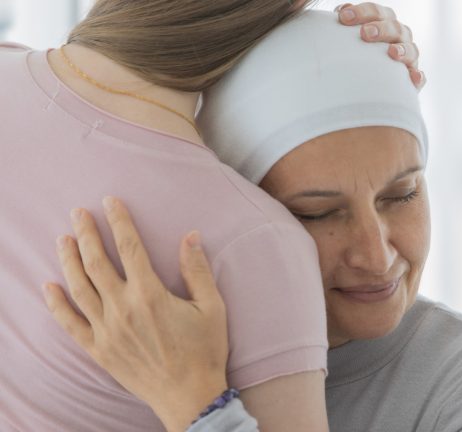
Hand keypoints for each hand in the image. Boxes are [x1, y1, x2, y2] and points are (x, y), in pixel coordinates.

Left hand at [43, 197, 227, 431]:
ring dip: (69, 260)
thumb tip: (190, 236)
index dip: (119, 221)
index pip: (129, 247)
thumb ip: (197, 270)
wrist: (189, 396)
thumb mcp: (212, 307)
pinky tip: (49, 287)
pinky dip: (57, 304)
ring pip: (79, 287)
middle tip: (78, 213)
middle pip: (97, 262)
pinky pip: (70, 324)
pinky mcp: (99, 350)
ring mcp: (107, 330)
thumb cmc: (205, 350)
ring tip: (62, 239)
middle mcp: (123, 308)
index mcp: (150, 294)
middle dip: (86, 233)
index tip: (110, 202)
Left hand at [337, 2, 425, 89]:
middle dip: (381, 29)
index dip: (362, 12)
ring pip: (411, 49)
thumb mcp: (348, 39)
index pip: (376, 12)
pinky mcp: (412, 78)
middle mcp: (399, 36)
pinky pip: (419, 77)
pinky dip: (418, 76)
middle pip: (394, 27)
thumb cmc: (355, 54)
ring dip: (403, 50)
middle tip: (365, 33)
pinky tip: (414, 77)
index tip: (343, 17)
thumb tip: (341, 12)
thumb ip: (347, 26)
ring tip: (392, 53)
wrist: (364, 84)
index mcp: (383, 22)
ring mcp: (408, 56)